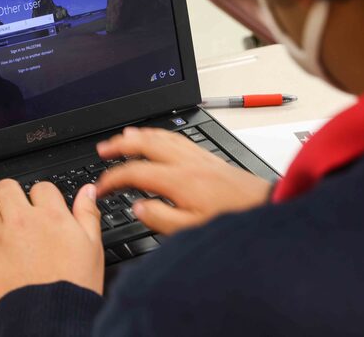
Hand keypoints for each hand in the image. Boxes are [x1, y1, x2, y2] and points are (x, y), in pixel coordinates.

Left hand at [0, 180, 103, 309]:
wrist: (53, 317)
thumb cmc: (74, 284)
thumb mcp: (92, 245)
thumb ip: (87, 214)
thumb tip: (87, 191)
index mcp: (50, 216)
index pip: (41, 187)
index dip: (41, 193)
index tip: (40, 203)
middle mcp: (21, 222)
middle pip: (5, 188)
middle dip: (7, 192)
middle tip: (9, 201)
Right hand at [96, 127, 271, 234]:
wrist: (263, 205)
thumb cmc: (230, 218)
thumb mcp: (192, 228)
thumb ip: (161, 217)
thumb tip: (138, 207)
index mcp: (178, 179)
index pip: (135, 172)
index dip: (112, 178)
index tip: (100, 187)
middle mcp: (186, 162)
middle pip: (145, 144)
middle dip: (120, 145)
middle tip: (102, 149)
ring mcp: (197, 156)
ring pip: (161, 136)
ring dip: (138, 135)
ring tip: (122, 137)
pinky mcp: (207, 157)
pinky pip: (177, 137)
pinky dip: (160, 134)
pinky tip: (157, 137)